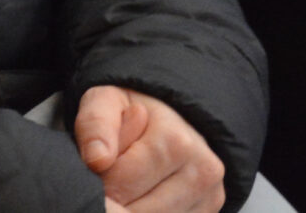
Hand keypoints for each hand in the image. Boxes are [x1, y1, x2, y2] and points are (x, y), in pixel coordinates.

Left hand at [75, 86, 226, 212]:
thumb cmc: (129, 112)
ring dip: (131, 208)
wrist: (168, 117)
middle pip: (137, 210)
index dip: (99, 178)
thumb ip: (95, 124)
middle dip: (114, 198)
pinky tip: (144, 195)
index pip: (121, 182)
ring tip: (128, 184)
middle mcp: (202, 171)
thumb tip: (97, 159)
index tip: (98, 163)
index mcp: (177, 141)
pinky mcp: (208, 212)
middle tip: (109, 176)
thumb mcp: (105, 102)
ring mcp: (210, 196)